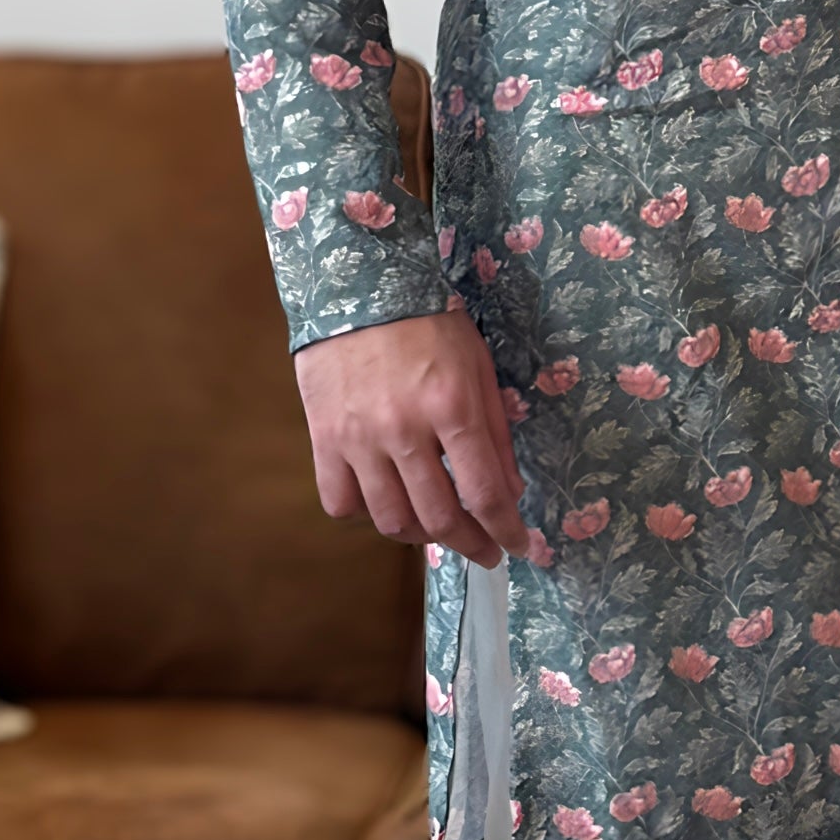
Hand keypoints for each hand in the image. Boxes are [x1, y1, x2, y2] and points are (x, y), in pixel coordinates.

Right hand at [293, 308, 528, 567]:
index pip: (484, 492)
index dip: (505, 530)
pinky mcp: (323, 440)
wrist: (360, 288)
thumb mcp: (479, 366)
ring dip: (421, 536)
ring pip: (390, 520)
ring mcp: (358, 439)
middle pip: (438, 517)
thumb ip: (495, 431)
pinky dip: (366, 513)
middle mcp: (404, 431)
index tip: (516, 547)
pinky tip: (385, 499)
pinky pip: (341, 503)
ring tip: (437, 529)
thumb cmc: (430, 323)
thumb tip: (509, 494)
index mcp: (451, 407)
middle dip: (469, 544)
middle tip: (483, 550)